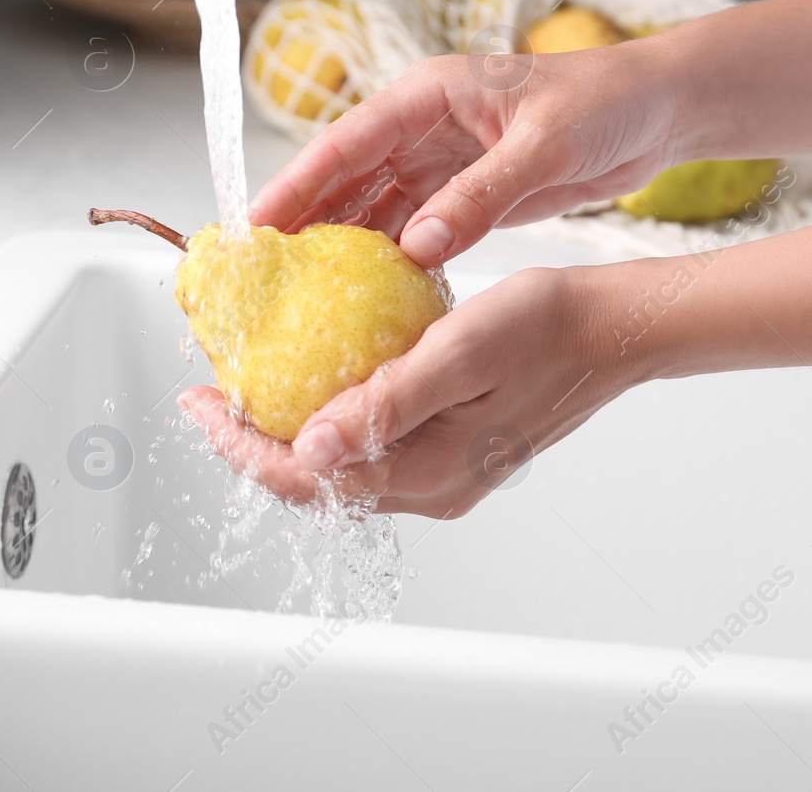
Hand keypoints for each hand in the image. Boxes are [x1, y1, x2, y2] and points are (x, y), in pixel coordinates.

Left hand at [181, 209, 811, 518]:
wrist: (615, 330)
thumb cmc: (549, 327)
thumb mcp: (461, 351)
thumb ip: (386, 405)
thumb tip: (308, 448)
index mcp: (427, 470)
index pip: (307, 477)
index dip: (240, 445)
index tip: (197, 403)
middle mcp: (431, 485)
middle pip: (315, 481)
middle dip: (252, 442)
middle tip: (207, 397)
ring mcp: (445, 473)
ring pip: (342, 466)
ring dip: (287, 432)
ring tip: (248, 390)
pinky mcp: (456, 450)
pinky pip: (374, 447)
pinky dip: (332, 420)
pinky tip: (318, 380)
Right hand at [248, 48, 681, 265]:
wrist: (658, 112)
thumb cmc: (605, 103)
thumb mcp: (543, 147)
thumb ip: (480, 197)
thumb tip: (416, 245)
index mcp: (430, 94)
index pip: (346, 141)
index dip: (296, 183)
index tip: (257, 224)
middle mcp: (425, 127)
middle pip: (347, 178)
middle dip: (304, 222)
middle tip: (263, 273)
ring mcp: (443, 162)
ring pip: (375, 208)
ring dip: (344, 246)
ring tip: (303, 295)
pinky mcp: (466, 194)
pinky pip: (415, 229)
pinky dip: (393, 260)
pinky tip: (369, 296)